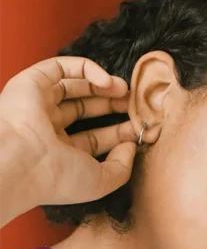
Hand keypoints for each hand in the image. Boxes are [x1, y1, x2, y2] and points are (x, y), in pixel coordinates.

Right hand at [0, 56, 138, 208]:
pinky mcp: (32, 82)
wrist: (21, 162)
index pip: (94, 138)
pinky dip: (87, 69)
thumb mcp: (100, 181)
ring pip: (75, 86)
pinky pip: (62, 67)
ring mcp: (38, 104)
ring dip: (103, 85)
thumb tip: (131, 146)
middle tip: (135, 104)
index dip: (119, 131)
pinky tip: (107, 82)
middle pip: (86, 109)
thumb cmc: (57, 178)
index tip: (141, 127)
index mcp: (59, 153)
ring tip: (125, 90)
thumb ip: (121, 167)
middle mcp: (46, 128)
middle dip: (112, 105)